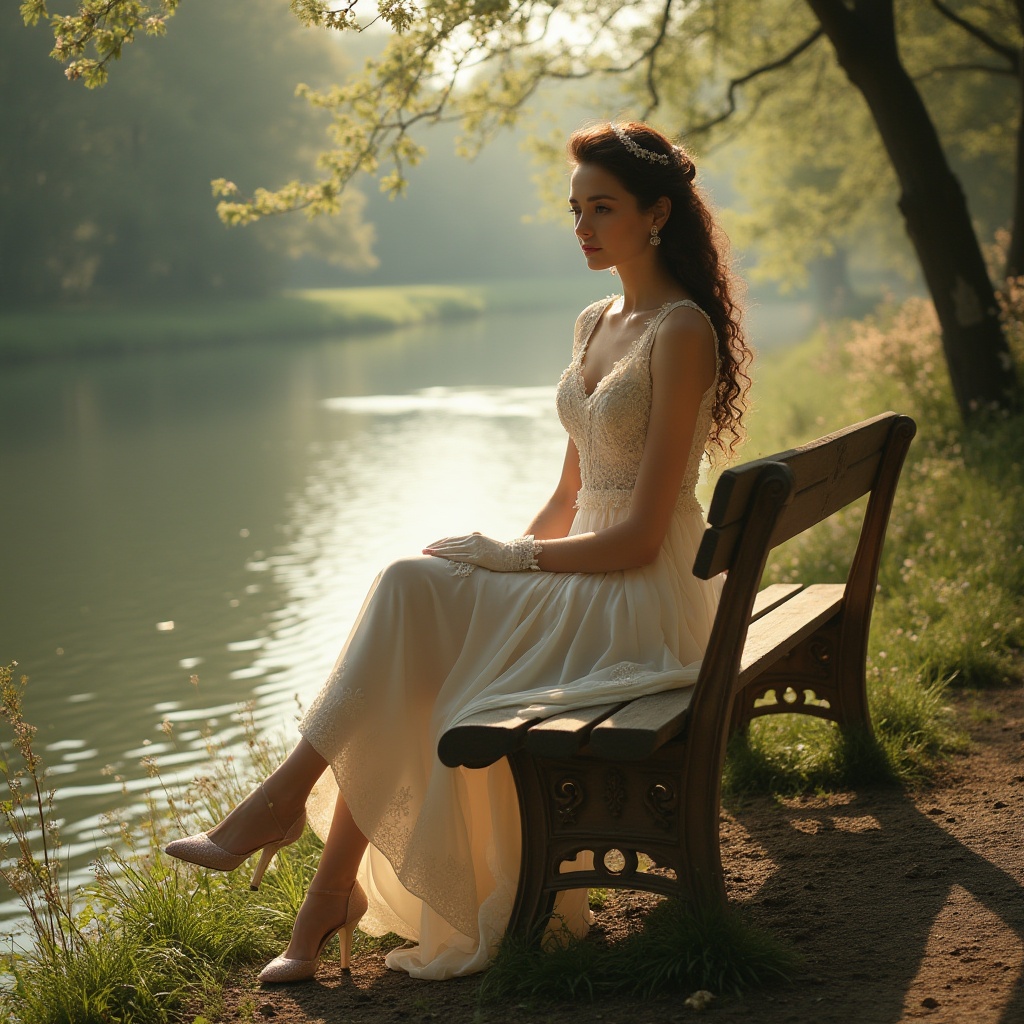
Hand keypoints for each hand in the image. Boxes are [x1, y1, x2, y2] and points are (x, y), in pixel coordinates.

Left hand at [423, 533, 541, 571]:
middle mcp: (472, 539)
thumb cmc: (501, 552)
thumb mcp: (487, 542)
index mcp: (474, 537)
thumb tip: (473, 533)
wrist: (513, 556)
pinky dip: (447, 555)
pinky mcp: (477, 556)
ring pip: (452, 548)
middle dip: (435, 546)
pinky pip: (459, 555)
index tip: (430, 546)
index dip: (440, 542)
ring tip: (426, 553)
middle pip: (449, 542)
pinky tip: (439, 557)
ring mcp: (475, 547)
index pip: (452, 539)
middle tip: (423, 550)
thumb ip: (479, 538)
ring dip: (437, 551)